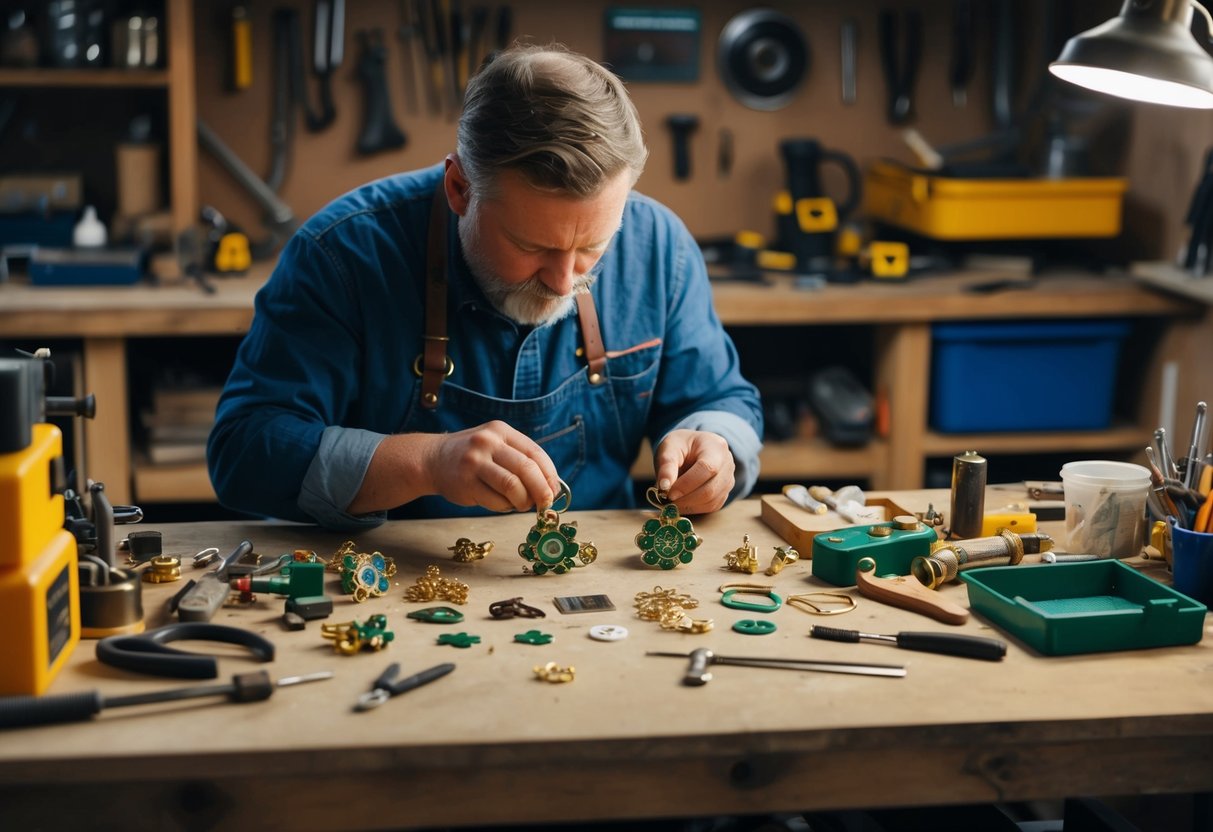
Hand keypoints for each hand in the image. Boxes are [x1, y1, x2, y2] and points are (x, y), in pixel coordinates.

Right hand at [428, 420, 560, 511]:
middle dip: (541, 491)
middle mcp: (488, 443)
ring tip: (522, 505)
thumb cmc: (474, 456)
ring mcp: (474, 462)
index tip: (554, 491)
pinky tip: (502, 504)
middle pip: (526, 470)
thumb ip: (520, 460)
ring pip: (512, 487)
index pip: (535, 453)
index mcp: (501, 431)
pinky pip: (496, 501)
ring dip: (523, 502)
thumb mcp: (496, 445)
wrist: (433, 459)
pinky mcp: (465, 483)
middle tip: (545, 505)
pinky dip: (505, 507)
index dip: (550, 475)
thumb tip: (551, 488)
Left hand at [654, 429, 734, 514]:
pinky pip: (711, 506)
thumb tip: (664, 487)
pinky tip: (680, 503)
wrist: (692, 449)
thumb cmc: (680, 446)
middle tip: (666, 502)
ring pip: (711, 501)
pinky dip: (694, 508)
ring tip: (670, 503)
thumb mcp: (669, 448)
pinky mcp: (725, 493)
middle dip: (686, 499)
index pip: (707, 468)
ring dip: (688, 506)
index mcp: (716, 447)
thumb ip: (666, 465)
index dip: (687, 484)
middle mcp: (728, 464)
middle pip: (710, 489)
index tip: (668, 493)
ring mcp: (729, 480)